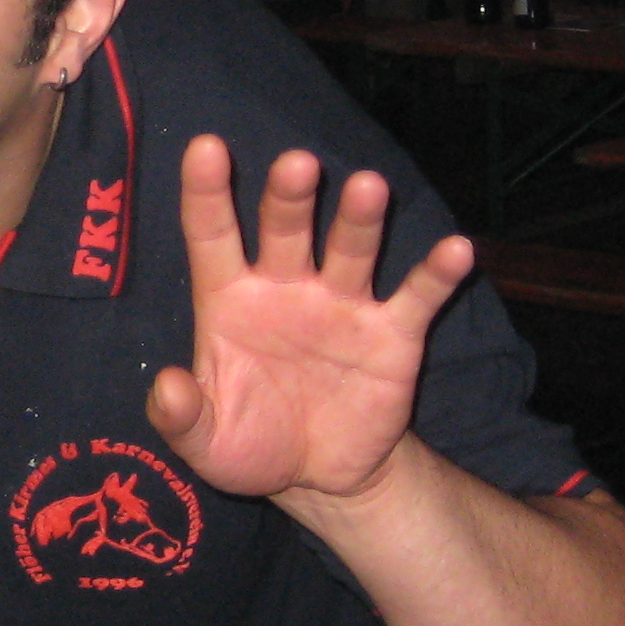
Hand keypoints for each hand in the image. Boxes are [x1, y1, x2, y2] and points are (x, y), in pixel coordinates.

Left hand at [145, 135, 475, 507]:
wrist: (319, 479)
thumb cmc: (250, 443)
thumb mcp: (204, 444)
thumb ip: (179, 417)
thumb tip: (168, 387)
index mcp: (231, 300)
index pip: (213, 234)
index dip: (207, 192)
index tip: (205, 146)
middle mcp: (287, 288)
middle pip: (286, 228)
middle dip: (290, 195)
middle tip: (298, 163)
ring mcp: (343, 305)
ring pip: (351, 249)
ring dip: (360, 219)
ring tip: (371, 187)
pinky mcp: (392, 334)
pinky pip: (416, 297)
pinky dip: (436, 273)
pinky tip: (456, 251)